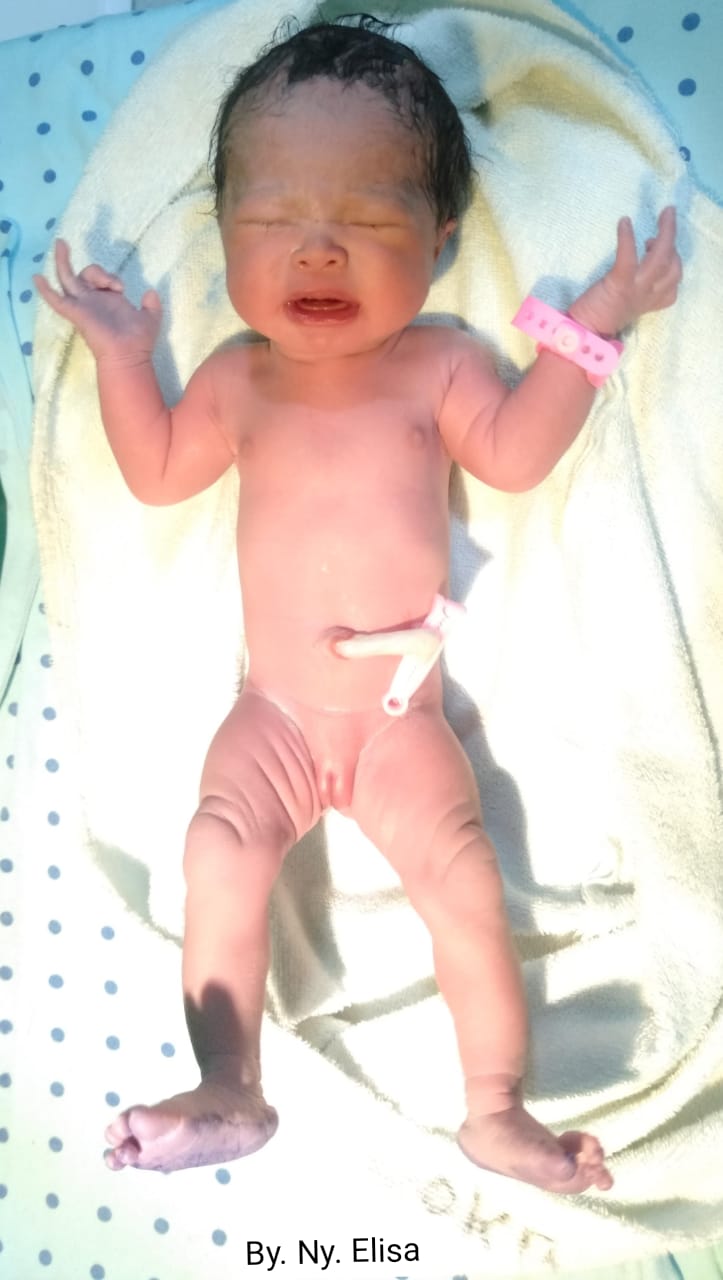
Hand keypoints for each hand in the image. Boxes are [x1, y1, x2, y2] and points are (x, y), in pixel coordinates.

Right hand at [33, 238, 161, 360]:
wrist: (129, 354)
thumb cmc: (138, 340)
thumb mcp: (150, 318)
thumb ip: (152, 305)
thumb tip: (151, 292)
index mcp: (108, 301)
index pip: (102, 279)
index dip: (109, 277)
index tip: (120, 288)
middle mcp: (93, 302)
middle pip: (83, 276)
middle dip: (92, 269)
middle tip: (97, 270)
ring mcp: (82, 306)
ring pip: (67, 280)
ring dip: (64, 262)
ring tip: (61, 243)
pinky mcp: (75, 312)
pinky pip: (56, 300)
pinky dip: (45, 290)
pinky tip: (36, 276)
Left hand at [569, 205, 681, 335]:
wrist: (584, 333)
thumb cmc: (601, 314)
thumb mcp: (628, 299)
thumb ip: (639, 284)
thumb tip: (642, 258)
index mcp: (652, 300)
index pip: (674, 279)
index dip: (673, 258)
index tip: (654, 246)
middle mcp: (649, 295)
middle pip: (674, 267)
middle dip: (674, 241)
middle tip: (665, 220)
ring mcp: (636, 290)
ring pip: (661, 260)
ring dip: (666, 234)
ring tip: (664, 215)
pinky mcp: (619, 285)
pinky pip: (629, 258)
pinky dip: (627, 238)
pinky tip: (624, 222)